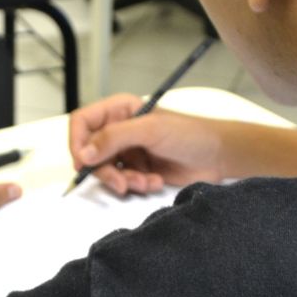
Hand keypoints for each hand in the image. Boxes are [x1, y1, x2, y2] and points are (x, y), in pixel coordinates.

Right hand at [68, 94, 225, 195]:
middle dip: (106, 171)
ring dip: (124, 181)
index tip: (83, 163)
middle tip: (121, 183)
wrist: (218, 157)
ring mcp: (128, 151)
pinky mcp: (138, 170)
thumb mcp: (150, 130)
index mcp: (119, 110)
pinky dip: (136, 186)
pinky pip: (123, 182)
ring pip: (106, 171)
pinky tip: (155, 181)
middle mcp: (119, 130)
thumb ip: (114, 138)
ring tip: (146, 182)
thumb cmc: (190, 134)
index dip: (77, 143)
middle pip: (91, 153)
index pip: (82, 122)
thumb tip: (83, 153)